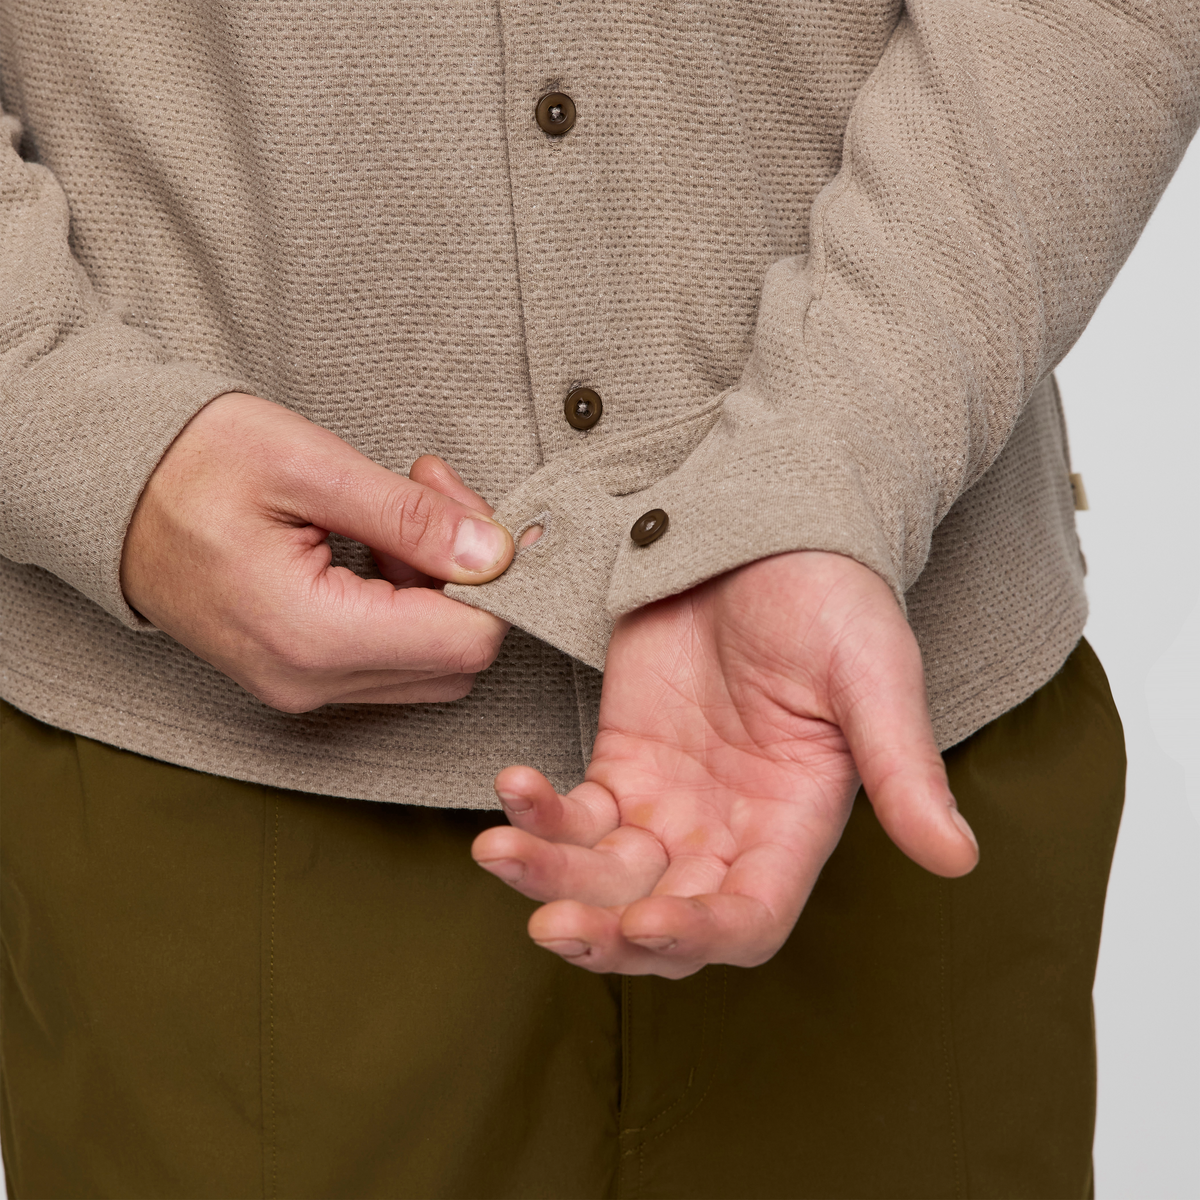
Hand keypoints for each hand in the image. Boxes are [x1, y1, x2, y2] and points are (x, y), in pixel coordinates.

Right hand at [120, 392, 513, 710]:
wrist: (109, 491)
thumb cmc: (193, 465)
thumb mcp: (308, 466)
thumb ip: (410, 516)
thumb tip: (493, 552)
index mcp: (313, 635)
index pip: (466, 642)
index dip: (493, 579)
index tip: (470, 510)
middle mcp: (311, 681)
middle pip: (455, 658)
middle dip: (466, 577)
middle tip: (430, 496)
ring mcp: (303, 688)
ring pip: (428, 661)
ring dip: (435, 588)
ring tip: (396, 512)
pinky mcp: (300, 676)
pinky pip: (389, 659)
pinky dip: (405, 604)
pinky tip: (377, 545)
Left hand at [472, 551, 977, 976]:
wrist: (763, 526)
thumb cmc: (832, 594)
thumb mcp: (874, 674)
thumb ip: (903, 766)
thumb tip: (957, 859)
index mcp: (794, 824)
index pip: (749, 918)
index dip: (700, 937)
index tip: (646, 923)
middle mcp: (728, 829)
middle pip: (661, 916)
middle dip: (605, 930)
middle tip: (552, 922)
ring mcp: (669, 798)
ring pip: (602, 874)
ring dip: (551, 875)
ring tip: (498, 851)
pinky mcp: (622, 758)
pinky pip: (571, 810)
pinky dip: (537, 810)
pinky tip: (512, 786)